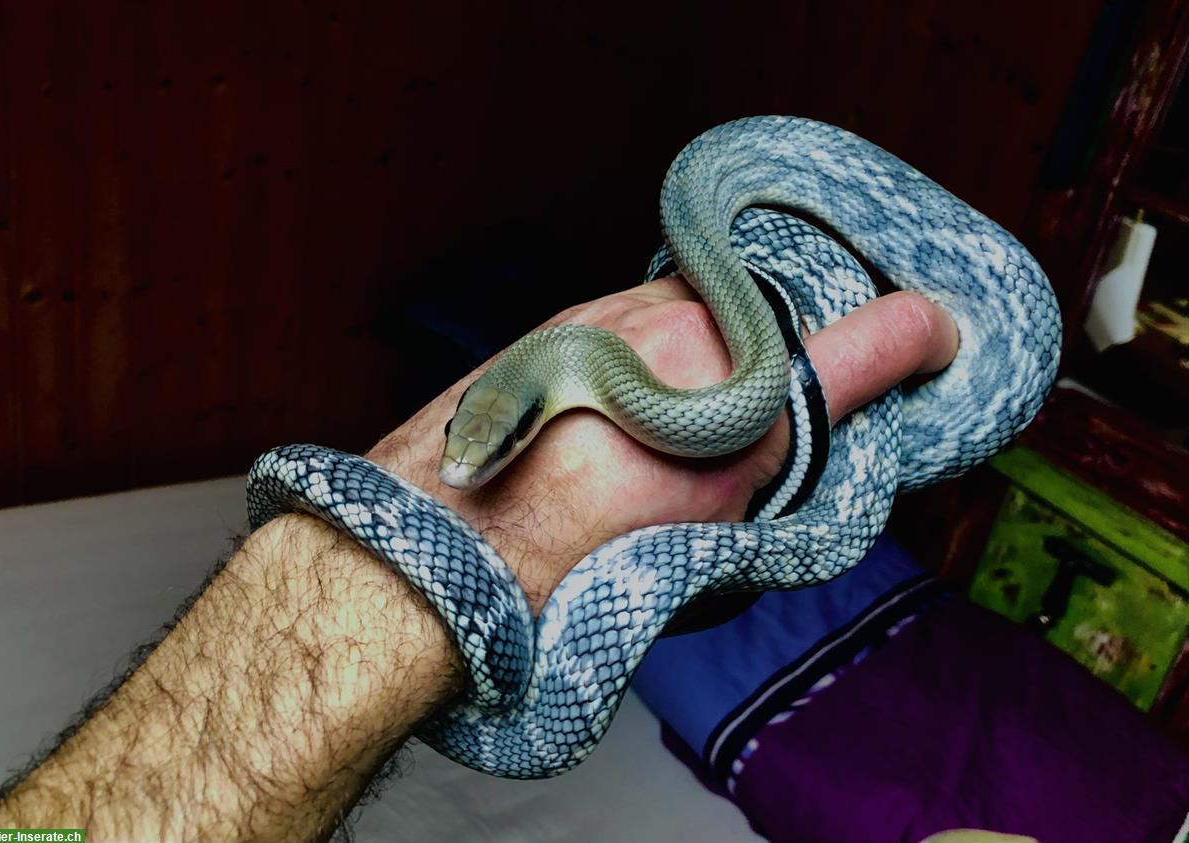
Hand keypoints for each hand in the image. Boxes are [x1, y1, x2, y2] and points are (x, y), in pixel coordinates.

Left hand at [366, 276, 957, 611]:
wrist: (431, 549)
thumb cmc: (550, 571)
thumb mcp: (691, 552)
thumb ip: (764, 484)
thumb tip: (801, 447)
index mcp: (725, 417)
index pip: (852, 346)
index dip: (903, 337)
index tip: (932, 331)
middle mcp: (678, 340)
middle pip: (777, 322)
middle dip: (791, 360)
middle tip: (768, 419)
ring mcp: (617, 315)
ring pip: (710, 310)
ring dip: (722, 347)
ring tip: (683, 416)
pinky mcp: (572, 315)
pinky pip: (651, 308)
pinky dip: (666, 340)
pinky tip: (636, 396)